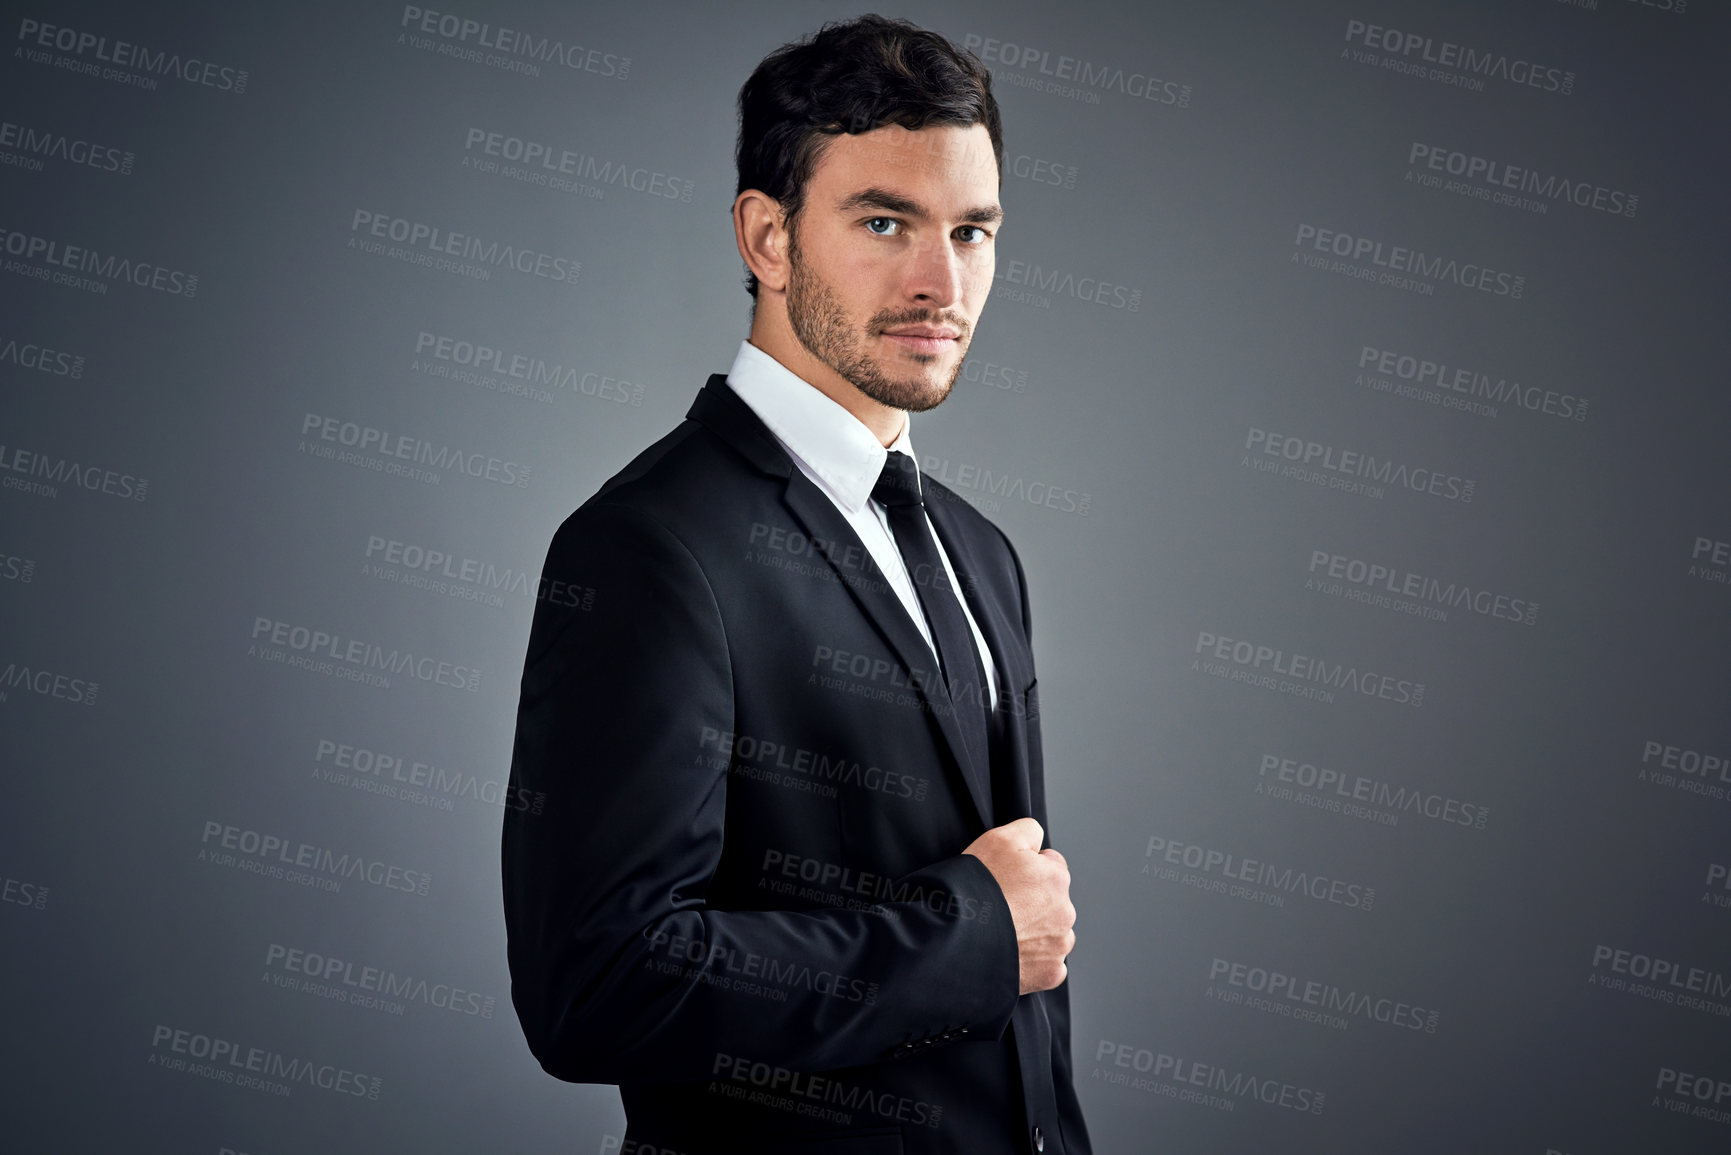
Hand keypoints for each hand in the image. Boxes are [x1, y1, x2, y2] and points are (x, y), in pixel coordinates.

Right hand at [963, 817, 1074, 994]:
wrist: (957, 939)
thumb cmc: (975, 887)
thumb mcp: (998, 839)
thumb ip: (1027, 830)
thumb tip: (1037, 839)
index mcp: (1057, 878)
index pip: (1050, 866)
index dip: (1025, 870)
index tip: (1006, 878)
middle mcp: (1065, 912)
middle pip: (1052, 901)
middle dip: (1032, 902)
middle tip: (1000, 905)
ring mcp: (1058, 946)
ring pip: (1051, 933)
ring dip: (1034, 932)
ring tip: (1002, 931)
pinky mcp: (1049, 974)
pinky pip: (1047, 964)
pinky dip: (1032, 960)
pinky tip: (1010, 952)